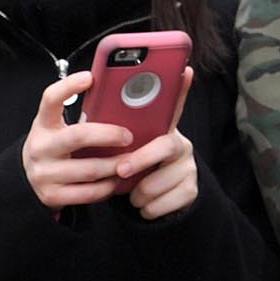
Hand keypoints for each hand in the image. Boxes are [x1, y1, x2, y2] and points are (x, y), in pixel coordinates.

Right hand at [21, 72, 135, 212]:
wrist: (27, 180)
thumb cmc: (52, 149)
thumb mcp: (57, 128)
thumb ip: (79, 118)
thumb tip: (117, 103)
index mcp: (43, 125)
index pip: (50, 99)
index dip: (69, 86)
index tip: (89, 77)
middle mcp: (41, 148)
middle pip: (78, 136)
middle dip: (108, 135)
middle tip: (128, 136)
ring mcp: (44, 174)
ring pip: (89, 170)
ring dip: (115, 165)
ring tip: (130, 161)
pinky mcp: (51, 196)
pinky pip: (87, 193)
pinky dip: (107, 186)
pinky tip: (115, 180)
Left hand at [116, 70, 196, 219]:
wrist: (154, 205)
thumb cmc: (130, 170)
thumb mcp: (121, 151)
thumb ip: (113, 135)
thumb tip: (88, 119)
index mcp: (161, 130)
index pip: (172, 104)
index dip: (179, 88)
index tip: (184, 71)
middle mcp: (181, 144)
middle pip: (165, 146)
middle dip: (140, 160)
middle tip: (121, 170)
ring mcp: (189, 167)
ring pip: (157, 183)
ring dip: (136, 193)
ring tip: (132, 190)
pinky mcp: (191, 191)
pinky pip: (160, 205)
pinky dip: (145, 209)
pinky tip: (144, 203)